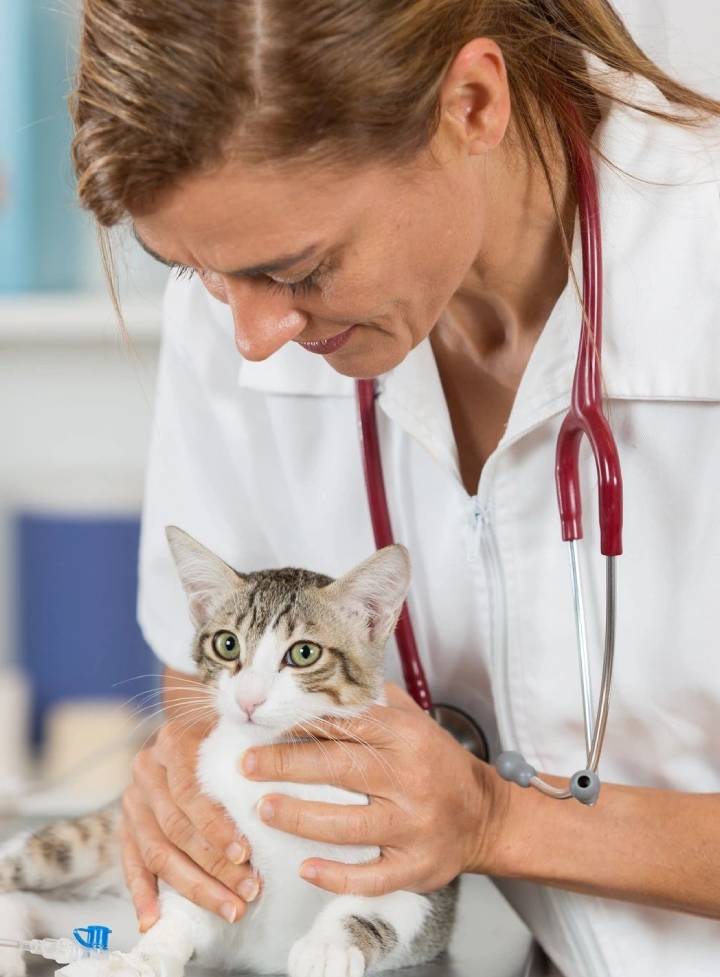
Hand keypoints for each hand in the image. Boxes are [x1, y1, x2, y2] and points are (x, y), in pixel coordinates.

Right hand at [122, 719, 260, 930]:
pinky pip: (131, 864)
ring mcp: (132, 801)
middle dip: (215, 866)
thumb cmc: (225, 734)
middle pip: (177, 828)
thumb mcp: (237, 727)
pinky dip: (141, 895)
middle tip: (249, 891)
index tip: (246, 854)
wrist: (189, 728)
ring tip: (230, 909)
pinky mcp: (125, 828)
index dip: (217, 826)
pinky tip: (154, 920)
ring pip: (157, 852)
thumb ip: (255, 745)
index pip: (191, 791)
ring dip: (194, 887)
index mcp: (172, 742)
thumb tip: (287, 774)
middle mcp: (146, 770)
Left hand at [239, 682, 508, 895]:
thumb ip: (374, 702)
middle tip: (247, 765)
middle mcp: (409, 780)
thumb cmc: (438, 764)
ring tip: (263, 810)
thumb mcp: (415, 721)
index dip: (304, 723)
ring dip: (299, 818)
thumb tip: (325, 679)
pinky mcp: (415, 867)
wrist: (486, 816)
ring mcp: (413, 827)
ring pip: (347, 825)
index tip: (266, 724)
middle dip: (286, 765)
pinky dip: (336, 876)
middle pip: (339, 768)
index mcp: (407, 738)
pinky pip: (370, 876)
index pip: (349, 724)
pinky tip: (305, 869)